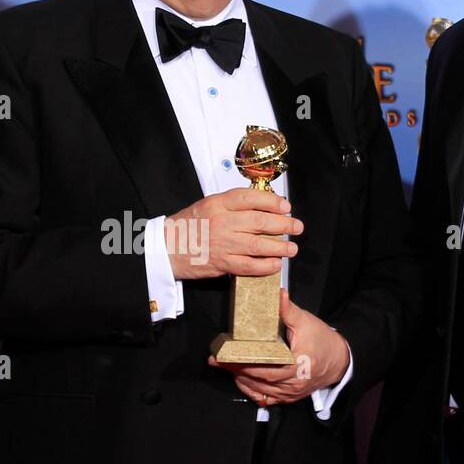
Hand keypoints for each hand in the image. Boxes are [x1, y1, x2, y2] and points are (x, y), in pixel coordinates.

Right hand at [164, 187, 300, 280]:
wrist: (166, 248)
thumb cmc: (188, 226)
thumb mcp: (207, 205)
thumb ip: (232, 205)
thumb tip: (262, 207)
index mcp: (217, 203)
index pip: (251, 198)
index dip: (272, 202)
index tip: (285, 206)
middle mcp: (221, 221)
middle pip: (260, 222)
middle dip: (284, 225)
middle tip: (296, 226)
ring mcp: (222, 243)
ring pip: (259, 244)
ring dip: (280, 247)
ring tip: (291, 248)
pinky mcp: (221, 263)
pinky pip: (249, 265)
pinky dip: (266, 266)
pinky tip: (275, 264)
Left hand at [210, 288, 349, 406]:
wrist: (339, 360)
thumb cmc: (323, 341)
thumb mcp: (306, 321)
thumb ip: (289, 310)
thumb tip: (277, 295)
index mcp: (298, 362)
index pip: (267, 366)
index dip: (244, 362)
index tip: (227, 355)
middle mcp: (294, 381)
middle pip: (259, 379)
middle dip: (236, 370)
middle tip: (217, 361)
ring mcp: (291, 392)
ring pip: (260, 390)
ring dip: (241, 380)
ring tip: (225, 368)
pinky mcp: (289, 397)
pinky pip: (266, 398)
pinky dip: (251, 390)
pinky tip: (241, 381)